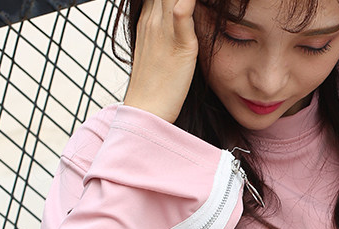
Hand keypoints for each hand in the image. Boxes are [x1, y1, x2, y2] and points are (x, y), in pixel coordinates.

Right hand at [123, 0, 198, 123]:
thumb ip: (169, 27)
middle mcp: (154, 18)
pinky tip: (191, 0)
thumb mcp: (158, 46)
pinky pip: (182, 16)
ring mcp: (164, 31)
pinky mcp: (179, 46)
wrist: (147, 109)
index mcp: (149, 17)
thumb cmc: (157, 82)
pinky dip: (188, 4)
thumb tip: (180, 16)